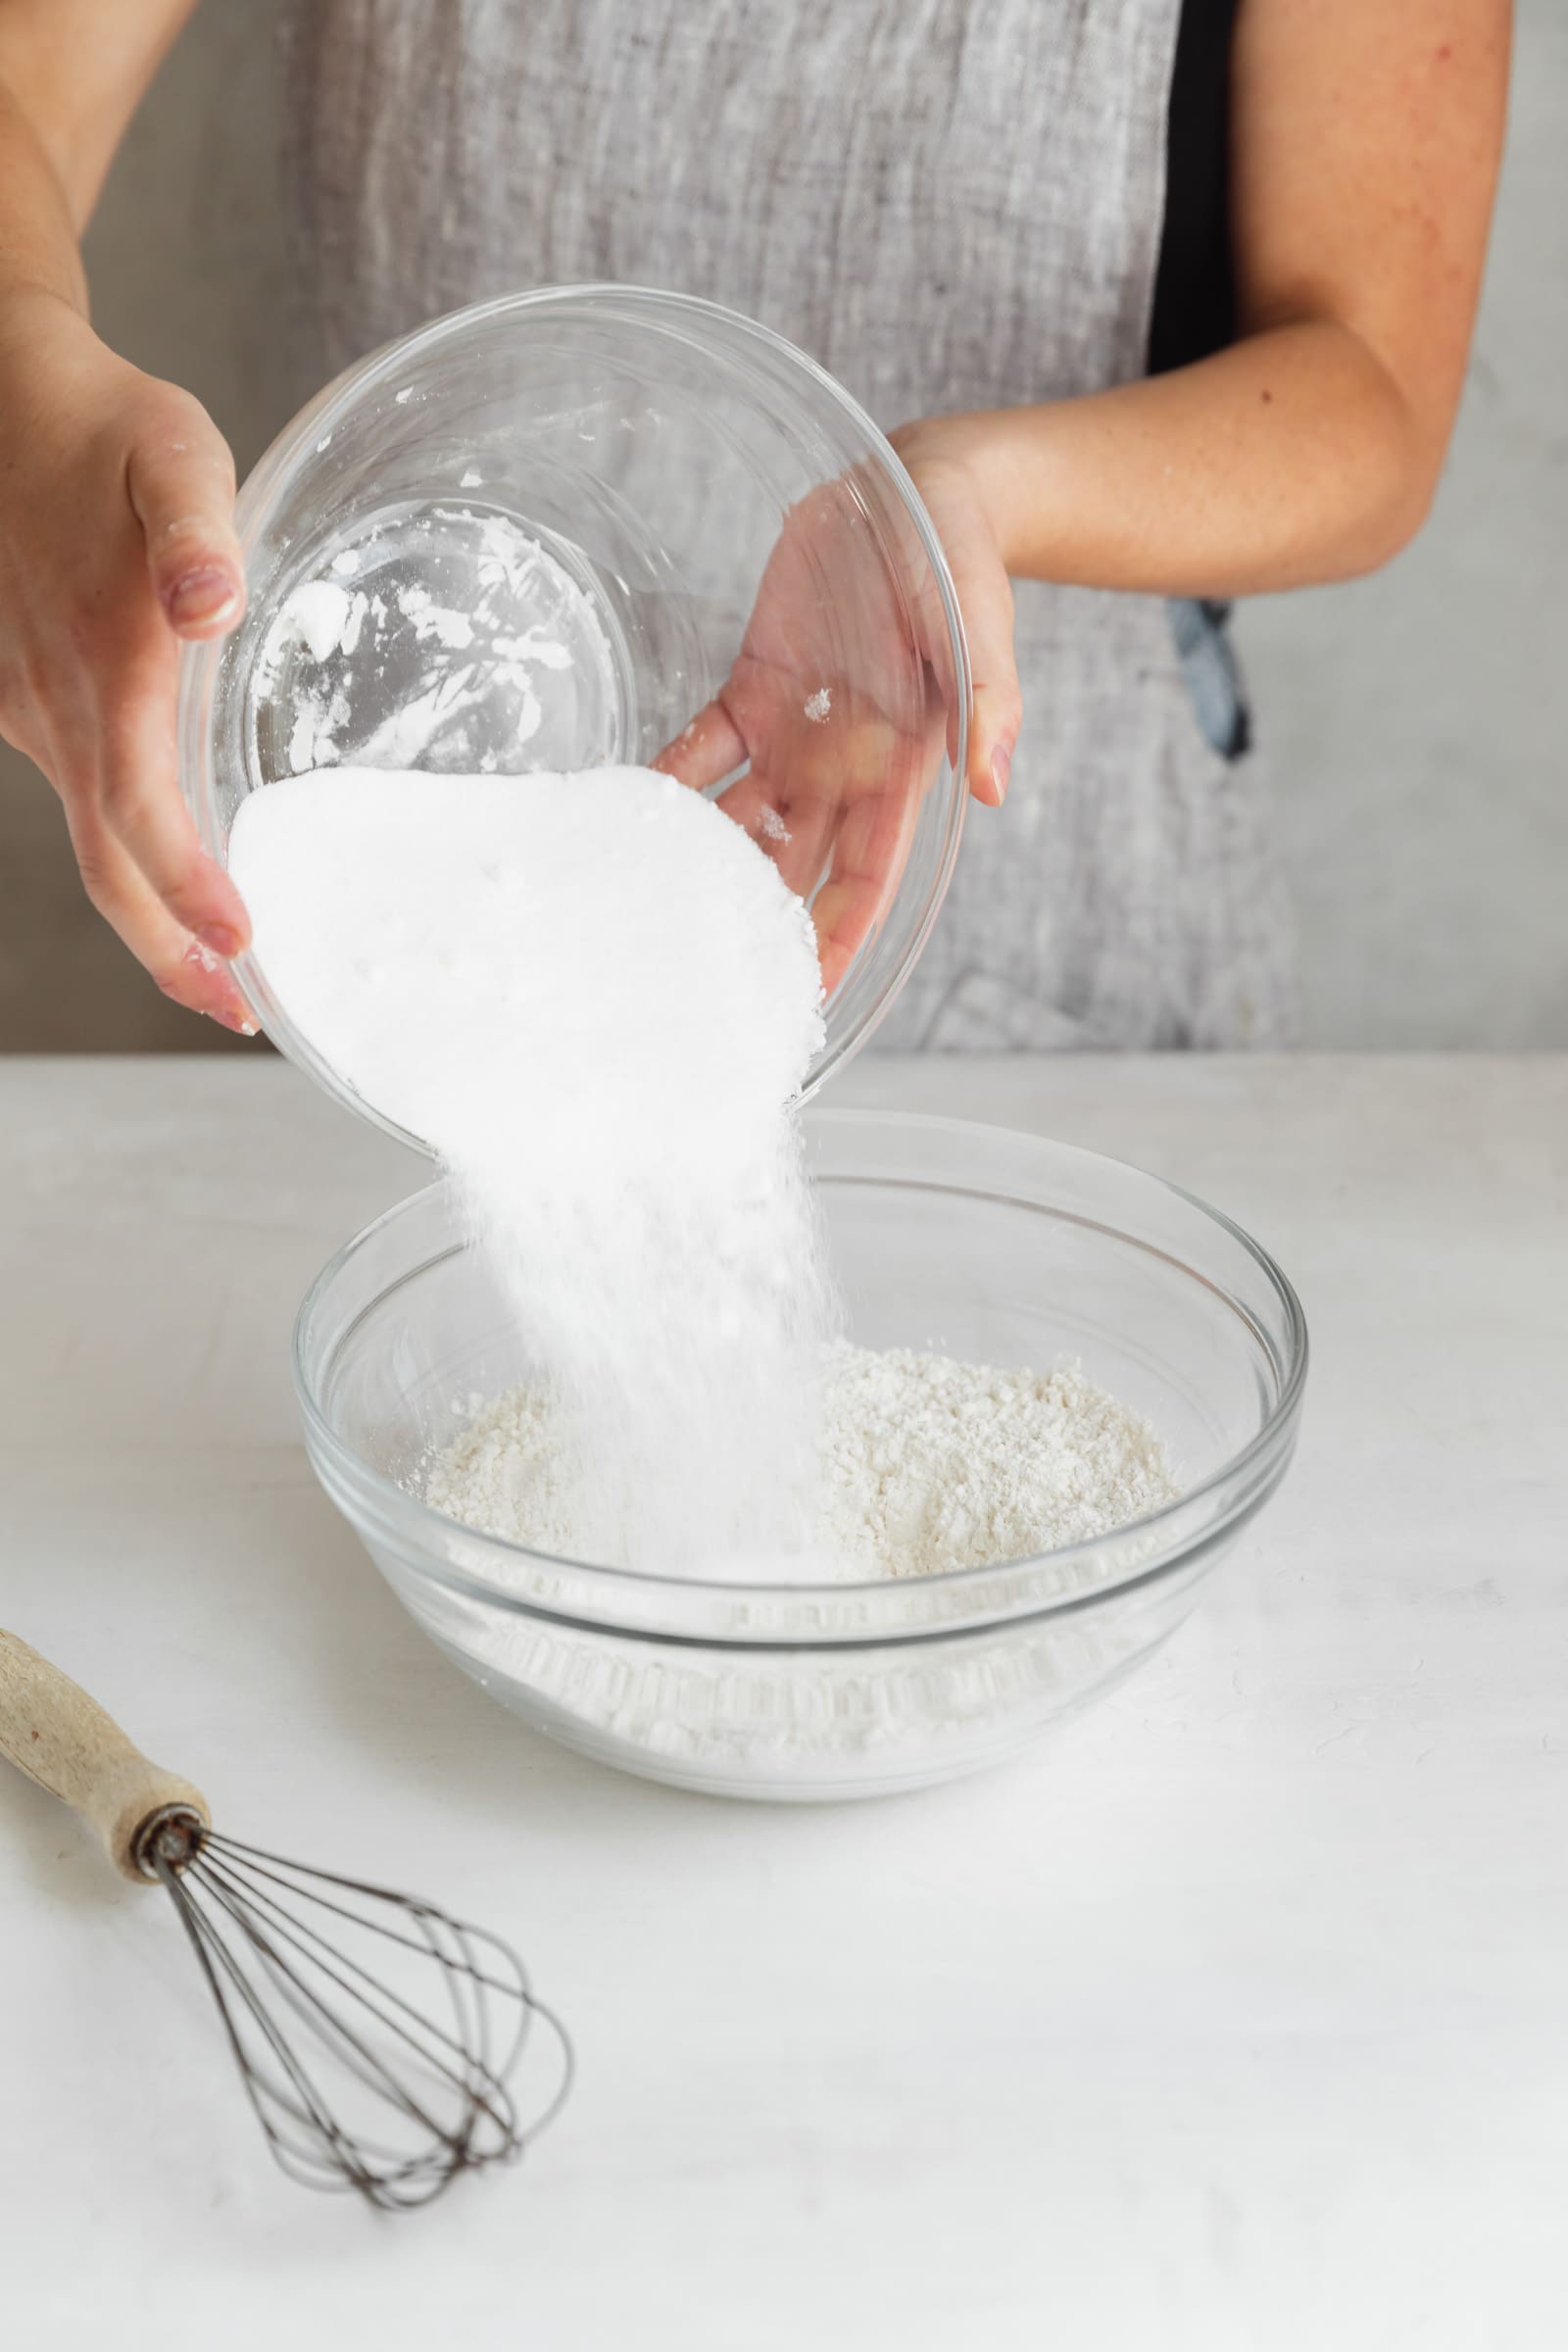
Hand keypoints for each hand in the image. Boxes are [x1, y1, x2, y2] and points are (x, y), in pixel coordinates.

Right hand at [0, 291, 254, 1027]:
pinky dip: (131, 856)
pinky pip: (84, 799)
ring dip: (151, 916)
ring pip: (92, 842)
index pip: (141, 810)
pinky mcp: (34, 700)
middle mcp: (59, 711)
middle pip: (109, 865)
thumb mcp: (168, 450)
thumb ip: (194, 528)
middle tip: (240, 1013)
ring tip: (221, 970)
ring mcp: (37, 712)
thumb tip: (209, 605)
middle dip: (171, 952)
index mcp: (102, 667)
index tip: (242, 945)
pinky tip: (177, 872)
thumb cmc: (97, 424)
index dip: (186, 887)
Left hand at [656, 420, 1018, 994]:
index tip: (804, 993)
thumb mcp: (980, 627)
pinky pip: (705, 748)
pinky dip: (670, 779)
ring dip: (706, 861)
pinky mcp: (756, 686)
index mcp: (903, 768)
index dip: (836, 934)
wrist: (919, 488)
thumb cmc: (962, 557)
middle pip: (799, 867)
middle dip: (760, 923)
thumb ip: (988, 705)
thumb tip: (991, 787)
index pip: (867, 874)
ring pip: (745, 819)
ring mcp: (798, 731)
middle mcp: (847, 766)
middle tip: (703, 977)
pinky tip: (627, 810)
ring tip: (653, 906)